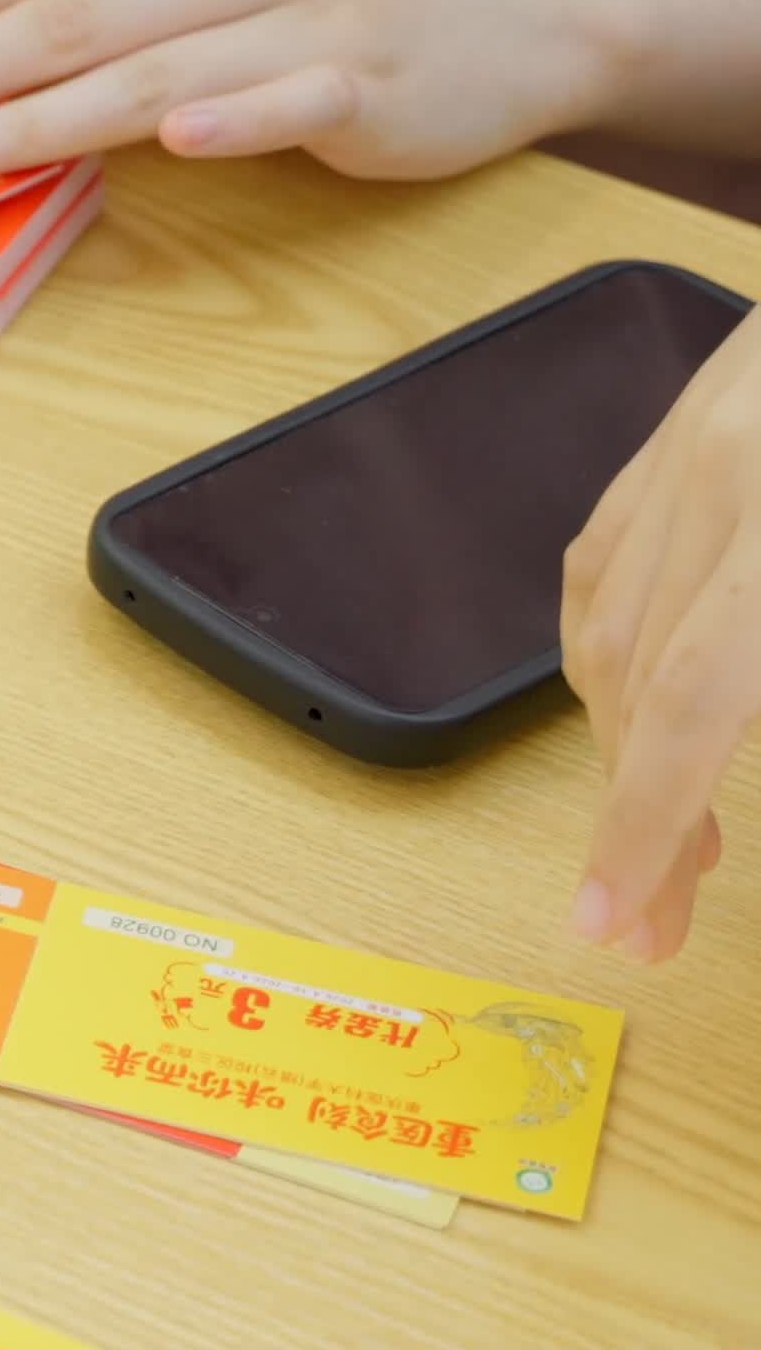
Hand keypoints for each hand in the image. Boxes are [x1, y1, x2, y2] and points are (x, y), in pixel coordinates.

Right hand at [562, 312, 760, 959]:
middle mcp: (721, 469)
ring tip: (667, 839)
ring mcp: (689, 437)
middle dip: (634, 817)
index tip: (622, 929)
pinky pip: (606, 562)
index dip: (648, 829)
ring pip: (604, 629)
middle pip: (634, 680)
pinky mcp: (684, 420)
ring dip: (621, 750)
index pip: (692, 704)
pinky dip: (607, 658)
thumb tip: (756, 753)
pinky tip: (634, 714)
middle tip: (653, 920)